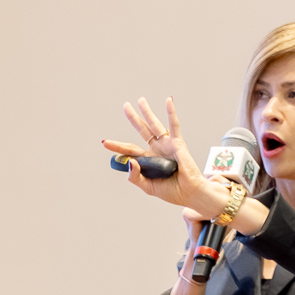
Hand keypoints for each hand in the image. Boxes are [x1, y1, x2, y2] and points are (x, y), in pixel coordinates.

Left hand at [102, 97, 229, 216]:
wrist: (189, 193)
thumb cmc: (172, 192)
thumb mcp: (147, 186)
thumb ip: (135, 177)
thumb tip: (129, 161)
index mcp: (149, 160)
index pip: (130, 150)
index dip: (117, 146)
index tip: (105, 143)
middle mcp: (157, 150)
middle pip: (142, 130)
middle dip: (133, 118)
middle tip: (126, 106)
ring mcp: (166, 145)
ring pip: (154, 125)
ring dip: (147, 112)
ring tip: (141, 100)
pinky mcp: (177, 143)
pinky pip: (173, 126)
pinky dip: (171, 113)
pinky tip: (168, 101)